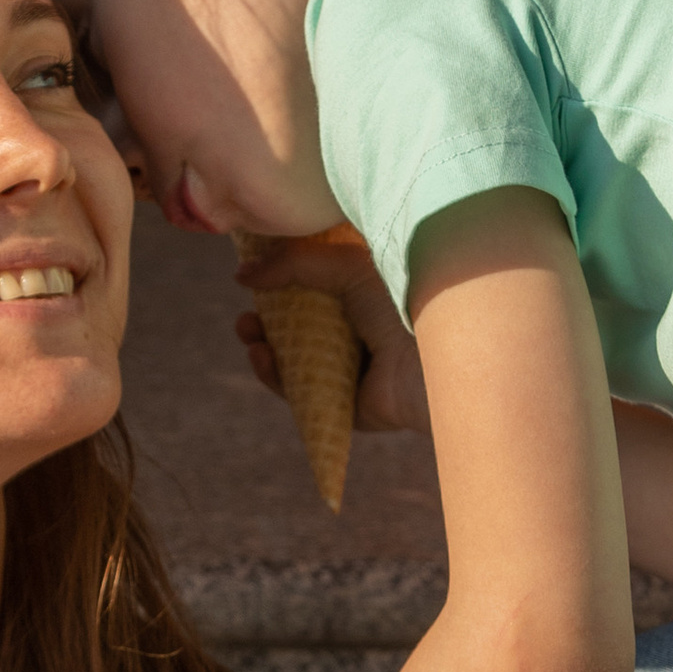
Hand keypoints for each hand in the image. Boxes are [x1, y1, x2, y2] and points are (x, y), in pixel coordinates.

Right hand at [237, 230, 427, 436]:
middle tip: (245, 317)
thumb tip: (241, 275)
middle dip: (265, 323)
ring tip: (248, 333)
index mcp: (366, 299)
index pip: (314, 293)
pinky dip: (276, 377)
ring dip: (264, 348)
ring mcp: (354, 373)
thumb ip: (292, 264)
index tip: (252, 280)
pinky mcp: (348, 407)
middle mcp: (361, 336)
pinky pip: (301, 395)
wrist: (431, 356)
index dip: (280, 288)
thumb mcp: (344, 266)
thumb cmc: (399, 300)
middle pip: (299, 332)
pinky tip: (261, 357)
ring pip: (295, 365)